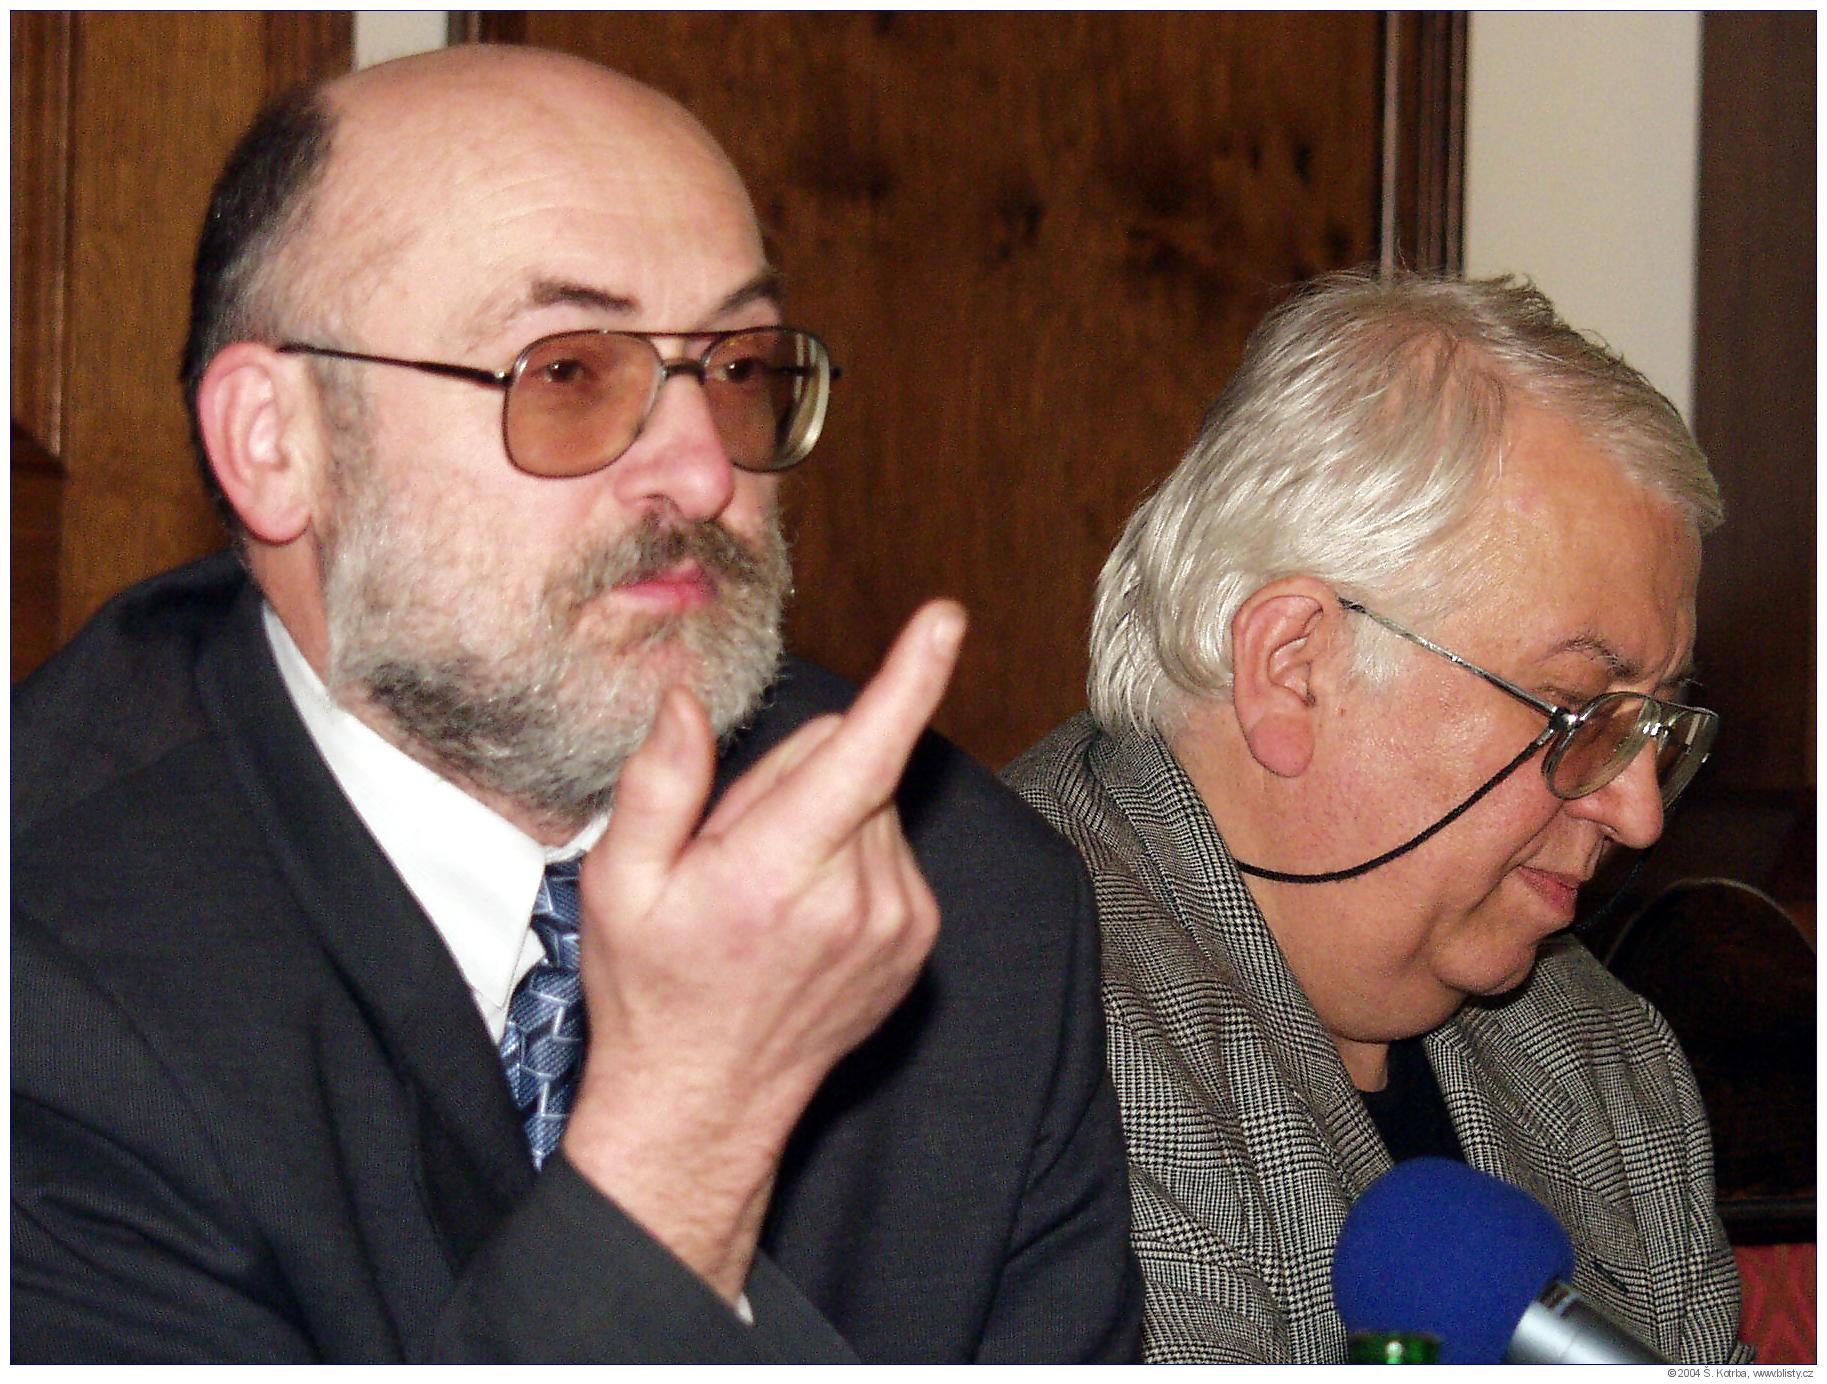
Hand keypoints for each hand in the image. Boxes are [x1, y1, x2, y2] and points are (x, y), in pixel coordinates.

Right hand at [560, 600, 966, 1299]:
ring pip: (872, 803)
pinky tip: (802, 912)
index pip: (862, 754)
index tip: (946, 619)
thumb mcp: (618, 885)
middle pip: (849, 762)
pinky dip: (851, 857)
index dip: (909, 678)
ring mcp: (899, 921)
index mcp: (779, 872)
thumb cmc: (653, 990)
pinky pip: (890, 848)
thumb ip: (658, 785)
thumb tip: (685, 701)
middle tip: (733, 851)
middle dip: (793, 777)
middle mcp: (857, 896)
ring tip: (766, 891)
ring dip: (824, 820)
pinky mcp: (918, 937)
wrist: (706, 1104)